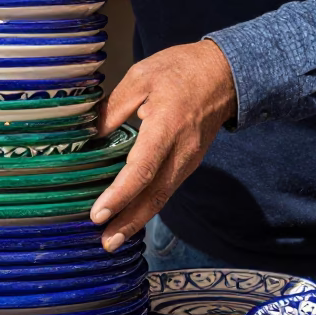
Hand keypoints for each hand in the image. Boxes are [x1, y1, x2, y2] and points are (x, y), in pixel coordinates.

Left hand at [91, 39, 236, 251]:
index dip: (120, 194)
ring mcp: (188, 160)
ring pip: (162, 197)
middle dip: (129, 222)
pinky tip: (129, 218)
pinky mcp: (188, 163)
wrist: (224, 73)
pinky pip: (166, 190)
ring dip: (137, 220)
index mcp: (168, 125)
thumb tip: (91, 136)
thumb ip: (114, 107)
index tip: (99, 213)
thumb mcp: (140, 76)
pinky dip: (147, 207)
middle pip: (155, 194)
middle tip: (106, 243)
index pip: (142, 168)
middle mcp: (182, 150)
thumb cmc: (181, 70)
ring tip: (113, 240)